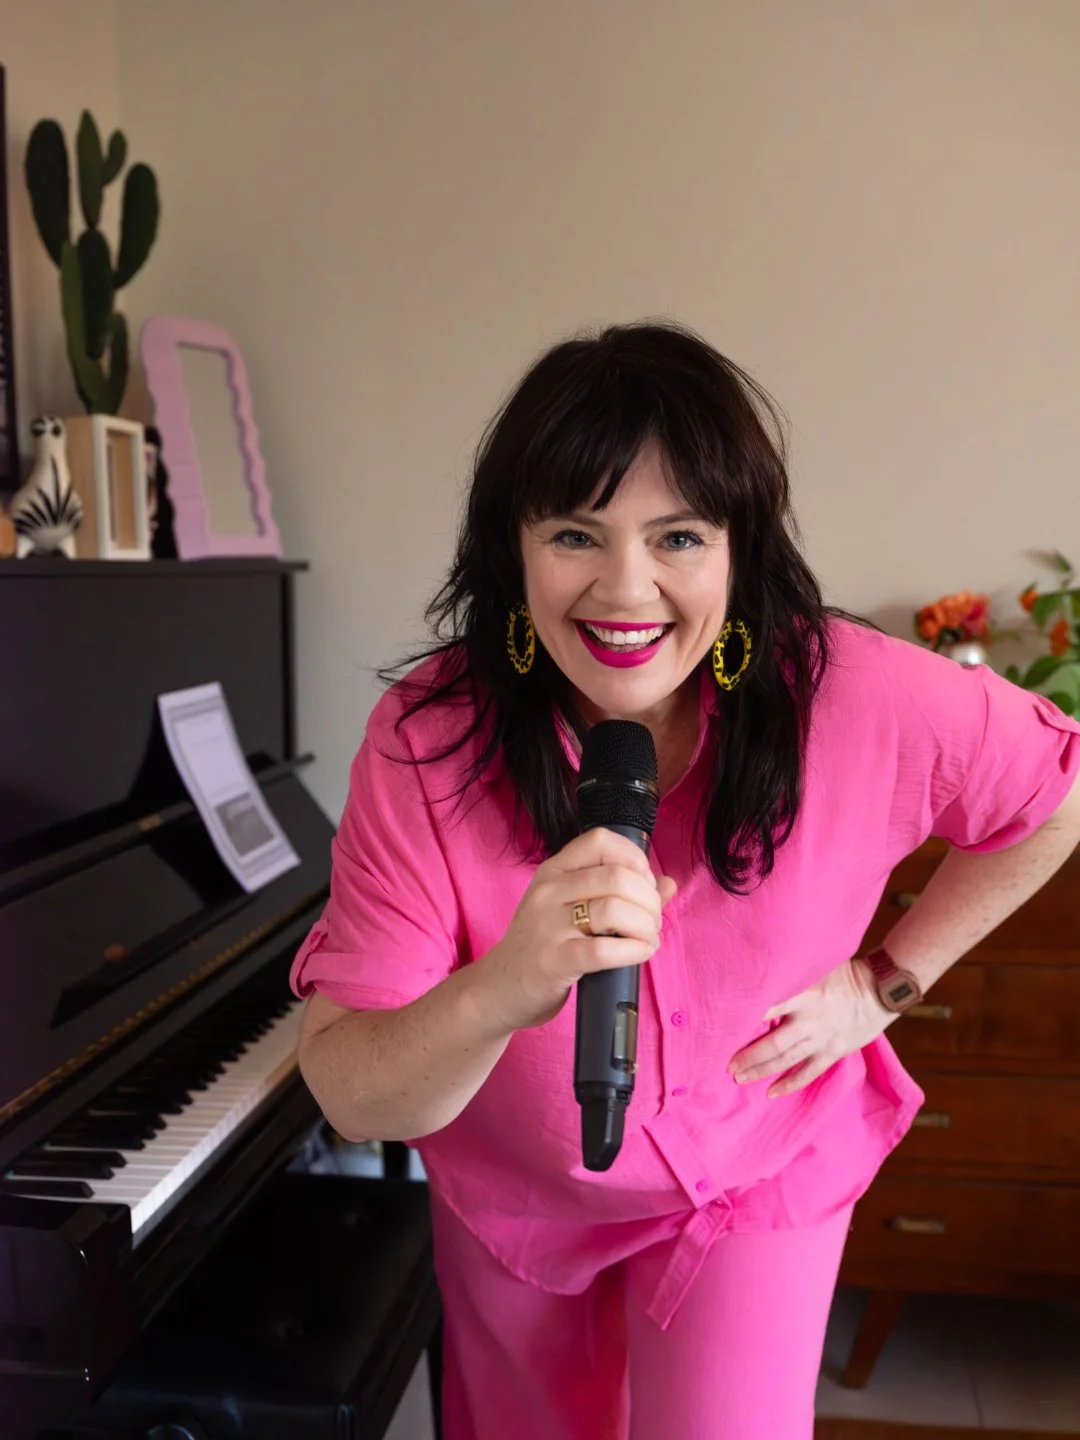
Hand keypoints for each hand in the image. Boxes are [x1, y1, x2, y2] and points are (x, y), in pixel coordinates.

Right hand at [479, 829, 676, 1032]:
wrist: (498, 989)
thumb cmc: (541, 947)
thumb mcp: (570, 910)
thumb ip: (618, 893)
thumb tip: (668, 883)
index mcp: (553, 872)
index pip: (601, 841)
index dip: (635, 859)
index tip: (645, 885)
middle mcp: (548, 892)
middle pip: (617, 877)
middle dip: (649, 900)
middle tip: (652, 921)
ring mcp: (548, 925)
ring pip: (614, 909)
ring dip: (645, 926)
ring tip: (647, 939)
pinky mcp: (553, 960)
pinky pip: (604, 950)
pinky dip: (634, 951)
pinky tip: (641, 953)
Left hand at [727, 957, 893, 1098]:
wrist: (881, 991)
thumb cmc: (844, 973)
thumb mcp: (816, 966)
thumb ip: (791, 974)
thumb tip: (758, 973)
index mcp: (804, 994)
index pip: (769, 1006)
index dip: (746, 1016)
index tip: (723, 1024)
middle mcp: (810, 1020)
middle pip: (773, 1043)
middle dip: (748, 1055)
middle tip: (727, 1063)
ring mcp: (821, 1039)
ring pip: (786, 1060)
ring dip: (761, 1070)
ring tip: (739, 1078)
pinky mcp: (833, 1052)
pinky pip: (808, 1073)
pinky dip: (789, 1084)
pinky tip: (771, 1093)